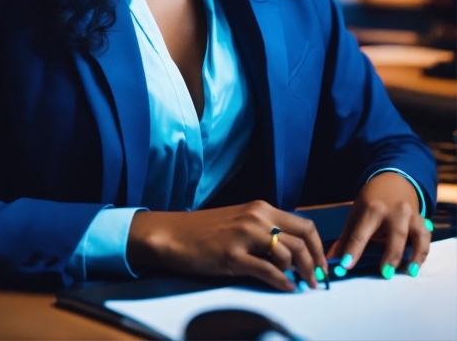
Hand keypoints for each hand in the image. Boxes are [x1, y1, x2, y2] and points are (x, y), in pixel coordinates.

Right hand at [127, 201, 327, 291]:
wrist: (174, 234)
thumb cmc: (206, 231)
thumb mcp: (240, 222)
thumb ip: (265, 231)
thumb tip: (293, 253)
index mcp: (261, 207)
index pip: (304, 224)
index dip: (318, 247)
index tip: (322, 265)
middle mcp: (256, 216)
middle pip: (302, 238)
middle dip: (315, 262)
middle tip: (317, 280)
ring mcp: (244, 235)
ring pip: (287, 254)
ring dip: (299, 273)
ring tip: (300, 285)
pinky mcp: (232, 255)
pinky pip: (267, 270)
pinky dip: (281, 282)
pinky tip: (285, 288)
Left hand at [328, 172, 430, 277]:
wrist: (393, 181)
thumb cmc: (371, 201)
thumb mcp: (356, 214)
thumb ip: (346, 238)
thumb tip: (330, 259)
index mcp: (372, 209)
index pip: (360, 233)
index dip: (353, 250)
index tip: (345, 266)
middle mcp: (394, 211)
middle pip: (394, 234)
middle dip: (390, 254)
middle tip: (384, 274)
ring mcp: (410, 215)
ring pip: (416, 235)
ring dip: (414, 254)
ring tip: (409, 271)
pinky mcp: (421, 221)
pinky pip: (426, 238)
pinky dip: (422, 253)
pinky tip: (416, 266)